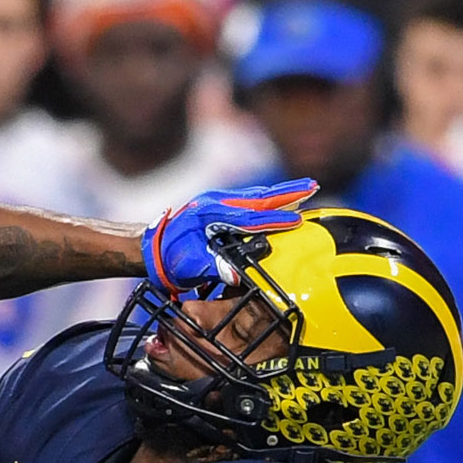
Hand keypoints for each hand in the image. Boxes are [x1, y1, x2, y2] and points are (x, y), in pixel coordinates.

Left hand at [143, 179, 317, 295]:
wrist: (149, 247)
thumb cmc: (169, 260)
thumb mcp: (191, 268)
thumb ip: (215, 269)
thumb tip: (238, 277)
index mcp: (211, 217)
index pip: (250, 219)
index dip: (275, 221)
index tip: (299, 221)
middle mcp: (215, 204)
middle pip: (258, 198)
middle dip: (287, 193)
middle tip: (313, 185)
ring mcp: (215, 202)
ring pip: (254, 195)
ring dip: (280, 193)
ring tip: (305, 187)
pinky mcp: (216, 205)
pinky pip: (247, 199)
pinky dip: (266, 198)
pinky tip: (279, 198)